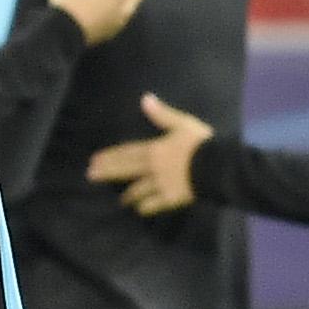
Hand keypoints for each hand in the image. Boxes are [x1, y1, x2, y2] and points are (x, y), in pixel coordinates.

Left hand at [87, 92, 214, 213]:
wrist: (217, 167)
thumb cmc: (200, 143)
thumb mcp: (182, 124)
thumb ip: (162, 114)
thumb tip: (145, 99)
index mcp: (154, 150)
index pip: (127, 153)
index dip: (109, 156)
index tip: (94, 160)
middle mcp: (152, 169)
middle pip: (126, 171)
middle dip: (108, 173)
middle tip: (91, 176)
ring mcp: (160, 185)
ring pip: (139, 191)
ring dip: (128, 195)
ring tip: (121, 200)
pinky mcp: (171, 199)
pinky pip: (155, 205)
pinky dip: (146, 207)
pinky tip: (140, 210)